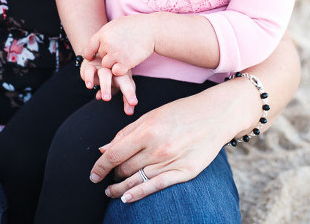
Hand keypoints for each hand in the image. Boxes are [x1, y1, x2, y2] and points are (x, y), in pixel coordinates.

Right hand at [79, 58, 137, 113]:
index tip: (134, 103)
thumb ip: (125, 99)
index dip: (131, 94)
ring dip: (106, 87)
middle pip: (123, 79)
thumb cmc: (112, 74)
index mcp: (124, 75)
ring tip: (106, 99)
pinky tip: (89, 86)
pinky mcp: (90, 65)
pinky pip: (90, 71)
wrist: (95, 56)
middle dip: (127, 90)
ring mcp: (103, 66)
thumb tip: (130, 113)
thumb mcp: (119, 86)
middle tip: (130, 102)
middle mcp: (115, 70)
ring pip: (105, 75)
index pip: (130, 85)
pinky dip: (89, 78)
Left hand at [84, 15, 156, 75]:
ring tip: (124, 56)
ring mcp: (116, 54)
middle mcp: (107, 44)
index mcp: (103, 33)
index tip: (92, 57)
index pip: (89, 47)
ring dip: (113, 64)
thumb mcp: (116, 24)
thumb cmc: (135, 25)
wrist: (152, 30)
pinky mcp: (126, 63)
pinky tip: (127, 63)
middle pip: (101, 56)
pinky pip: (116, 72)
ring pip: (107, 66)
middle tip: (120, 50)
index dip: (90, 53)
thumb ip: (105, 34)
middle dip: (108, 55)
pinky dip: (120, 70)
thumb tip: (97, 42)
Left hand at [89, 88, 250, 202]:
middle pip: (125, 169)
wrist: (216, 115)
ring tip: (111, 191)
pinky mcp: (185, 172)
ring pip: (137, 180)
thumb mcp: (151, 115)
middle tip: (109, 176)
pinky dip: (138, 194)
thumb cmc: (181, 112)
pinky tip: (126, 198)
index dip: (99, 167)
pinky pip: (157, 187)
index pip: (114, 155)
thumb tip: (104, 149)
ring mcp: (172, 161)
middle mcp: (158, 148)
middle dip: (113, 175)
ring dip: (120, 188)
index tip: (93, 175)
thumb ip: (126, 133)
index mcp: (147, 131)